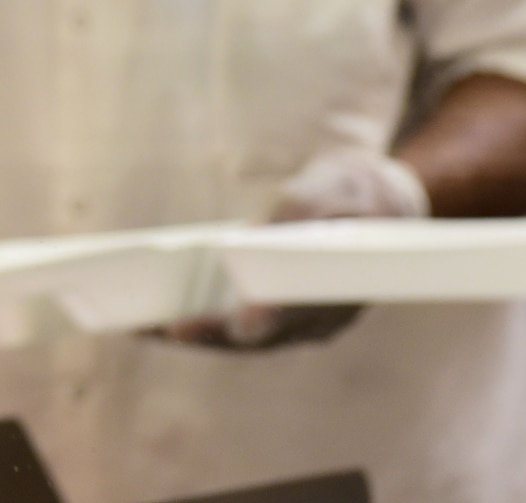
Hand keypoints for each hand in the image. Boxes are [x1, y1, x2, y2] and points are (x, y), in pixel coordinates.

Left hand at [148, 148, 427, 351]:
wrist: (387, 202)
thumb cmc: (356, 189)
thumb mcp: (331, 186)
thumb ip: (294, 214)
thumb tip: (245, 243)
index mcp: (340, 288)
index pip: (296, 313)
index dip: (262, 319)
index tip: (235, 323)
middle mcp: (320, 319)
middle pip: (255, 337)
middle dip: (204, 332)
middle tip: (151, 327)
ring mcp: (301, 322)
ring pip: (240, 339)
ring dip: (192, 334)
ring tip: (137, 325)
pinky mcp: (280, 314)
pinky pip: (236, 325)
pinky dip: (201, 321)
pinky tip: (159, 311)